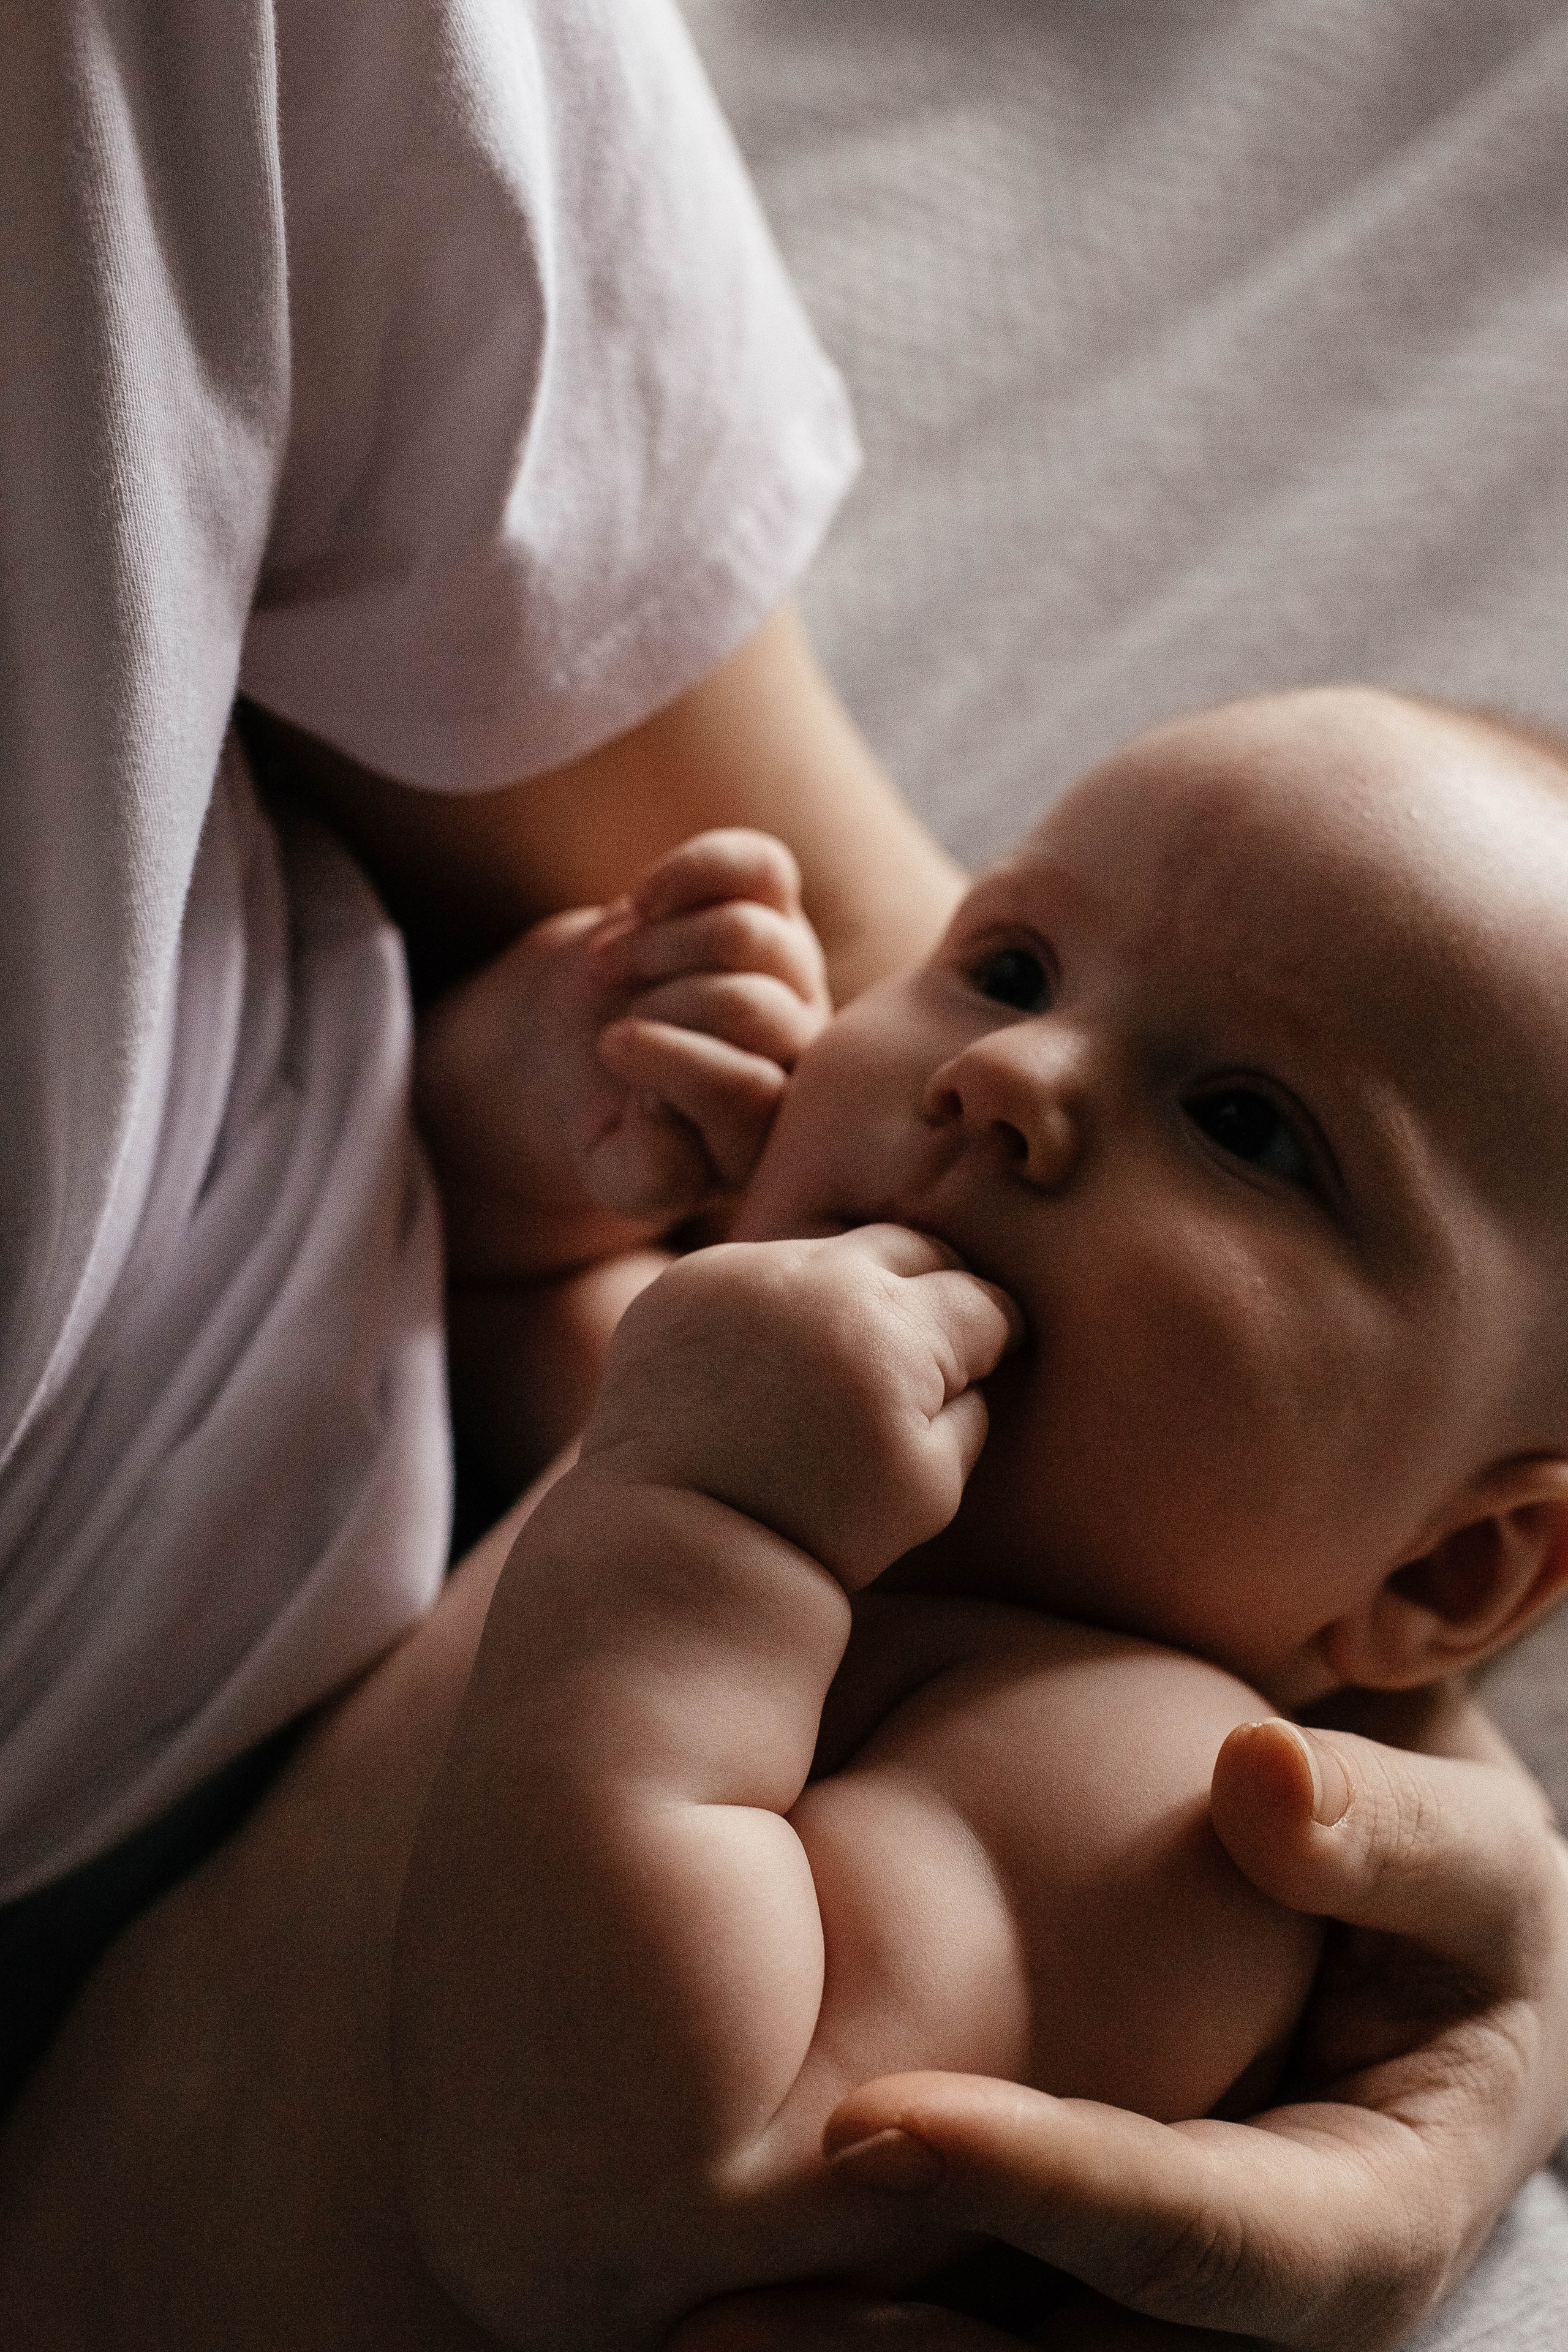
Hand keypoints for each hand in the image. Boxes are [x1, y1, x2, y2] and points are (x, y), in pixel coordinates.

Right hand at [415, 828, 830, 1273]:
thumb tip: (669, 1114)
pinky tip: (639, 904)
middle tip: (607, 1016)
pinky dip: (685, 875)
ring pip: (742, 935)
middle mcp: (802, 1047)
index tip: (613, 1054)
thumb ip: (651, 1175)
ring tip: (606, 969)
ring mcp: (795, 967)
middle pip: (747, 1007)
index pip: (749, 1091)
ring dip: (653, 947)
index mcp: (774, 1126)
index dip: (671, 1066)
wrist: (589, 1045)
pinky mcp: (774, 900)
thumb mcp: (617, 1168)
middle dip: (657, 1006)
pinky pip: (755, 865)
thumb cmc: (613, 1117)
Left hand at [581, 1224, 1021, 1588]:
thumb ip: (970, 1413)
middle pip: (910, 1248)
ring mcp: (744, 1272)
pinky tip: (769, 1365)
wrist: (679, 1545)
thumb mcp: (931, 1489)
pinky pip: (755, 1272)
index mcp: (893, 1329)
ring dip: (847, 1294)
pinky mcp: (685, 1283)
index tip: (993, 1358)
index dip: (996, 1335)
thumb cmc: (818, 1529)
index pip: (980, 1301)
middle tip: (928, 1343)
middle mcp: (819, 1277)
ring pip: (829, 1254)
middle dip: (933, 1289)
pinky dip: (775, 1305)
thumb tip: (974, 1367)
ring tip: (839, 1364)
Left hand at [668, 1721, 1567, 2349]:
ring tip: (684, 2329)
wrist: (1407, 1962)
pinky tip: (710, 2282)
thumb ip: (1390, 1835)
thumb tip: (1257, 1779)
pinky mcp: (1080, 2295)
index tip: (870, 2130)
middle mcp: (1257, 2323)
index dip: (1048, 2195)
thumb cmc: (1436, 1906)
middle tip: (711, 2324)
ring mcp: (1162, 2323)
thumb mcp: (1467, 1865)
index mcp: (1366, 2231)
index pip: (1207, 2246)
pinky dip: (861, 2314)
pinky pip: (976, 2328)